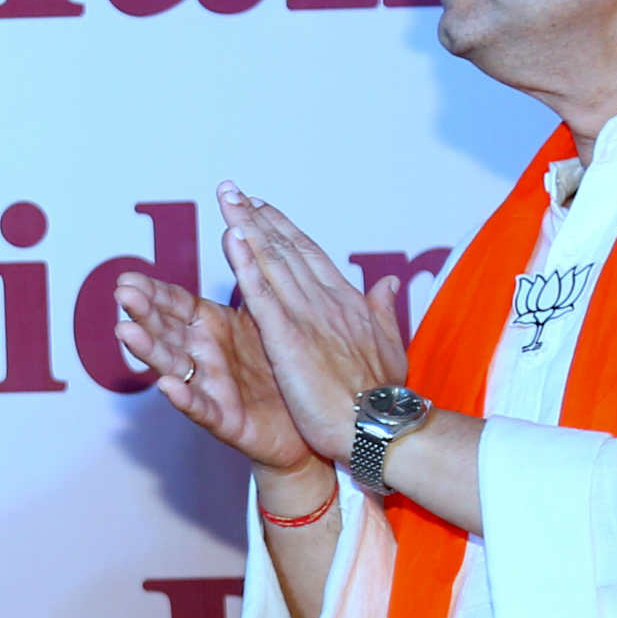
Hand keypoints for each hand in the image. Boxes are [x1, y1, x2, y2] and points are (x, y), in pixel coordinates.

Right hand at [115, 265, 327, 498]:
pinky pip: (202, 408)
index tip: (126, 279)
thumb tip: (240, 234)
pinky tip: (167, 386)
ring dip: (149, 350)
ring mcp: (210, 387)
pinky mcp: (225, 420)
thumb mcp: (264, 319)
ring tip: (127, 332)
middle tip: (121, 295)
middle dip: (143, 312)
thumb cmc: (281, 369)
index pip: (175, 305)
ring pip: (173, 366)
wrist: (309, 422)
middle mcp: (204, 355)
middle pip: (166, 330)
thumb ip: (248, 283)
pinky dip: (184, 398)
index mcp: (213, 328)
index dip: (152, 292)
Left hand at [219, 186, 405, 466]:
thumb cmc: (384, 396)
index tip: (262, 206)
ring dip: (248, 228)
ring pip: (271, 263)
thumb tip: (389, 282)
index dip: (282, 229)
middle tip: (232, 190)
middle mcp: (325, 301)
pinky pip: (261, 294)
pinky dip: (246, 264)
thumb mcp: (389, 346)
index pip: (308, 256)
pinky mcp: (288, 338)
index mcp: (345, 303)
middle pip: (285, 250)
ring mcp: (306, 317)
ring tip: (227, 200)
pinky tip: (232, 239)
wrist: (382, 428)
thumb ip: (382, 310)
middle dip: (258, 217)